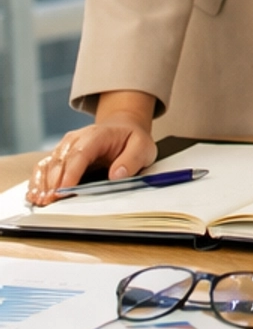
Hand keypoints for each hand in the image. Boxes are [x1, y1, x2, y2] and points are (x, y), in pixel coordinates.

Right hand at [27, 110, 157, 205]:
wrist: (122, 127)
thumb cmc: (131, 139)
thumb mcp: (142, 147)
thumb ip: (132, 160)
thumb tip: (117, 175)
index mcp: (96, 135)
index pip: (80, 154)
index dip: (70, 174)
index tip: (64, 191)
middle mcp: (76, 139)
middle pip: (60, 161)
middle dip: (53, 183)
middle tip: (49, 202)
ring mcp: (65, 147)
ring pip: (48, 164)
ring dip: (42, 183)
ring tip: (39, 201)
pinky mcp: (60, 156)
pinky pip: (44, 167)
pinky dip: (38, 181)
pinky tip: (34, 194)